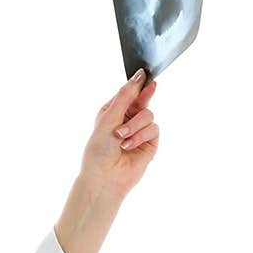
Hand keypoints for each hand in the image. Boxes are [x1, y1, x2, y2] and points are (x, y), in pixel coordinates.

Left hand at [80, 69, 159, 200]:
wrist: (104, 177)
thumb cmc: (99, 150)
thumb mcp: (108, 118)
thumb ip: (125, 97)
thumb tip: (138, 76)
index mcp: (113, 112)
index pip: (129, 94)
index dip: (138, 84)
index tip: (146, 75)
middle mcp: (127, 120)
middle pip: (144, 100)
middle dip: (143, 98)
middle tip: (148, 91)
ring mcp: (139, 131)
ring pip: (149, 115)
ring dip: (135, 126)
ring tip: (122, 138)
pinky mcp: (149, 143)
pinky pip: (153, 129)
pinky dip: (140, 136)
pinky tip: (129, 145)